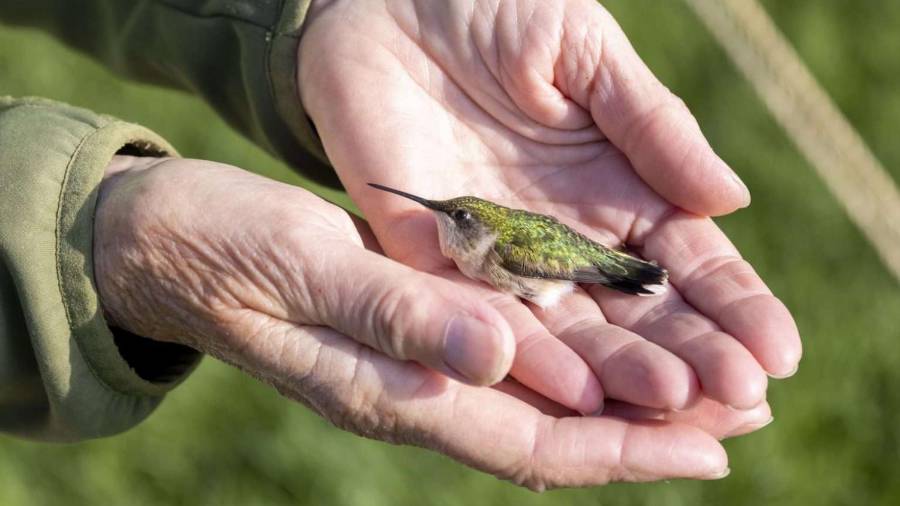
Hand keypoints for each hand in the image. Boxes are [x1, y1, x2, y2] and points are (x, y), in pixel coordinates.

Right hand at [93, 156, 754, 488]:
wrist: (170, 243)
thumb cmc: (226, 250)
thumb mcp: (307, 268)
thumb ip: (399, 317)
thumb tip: (500, 360)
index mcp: (396, 391)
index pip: (532, 442)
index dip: (624, 451)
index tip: (711, 447)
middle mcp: (417, 391)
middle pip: (552, 433)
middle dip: (647, 434)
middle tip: (741, 414)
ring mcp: (416, 364)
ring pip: (540, 399)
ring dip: (621, 398)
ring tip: (700, 381)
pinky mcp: (414, 328)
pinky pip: (511, 360)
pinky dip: (572, 358)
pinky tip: (607, 340)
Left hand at [297, 0, 801, 414]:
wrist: (388, 1)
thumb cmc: (496, 9)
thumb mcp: (587, 53)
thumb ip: (652, 125)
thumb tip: (731, 200)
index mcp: (616, 188)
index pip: (684, 262)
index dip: (732, 305)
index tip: (777, 351)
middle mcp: (566, 237)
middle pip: (636, 313)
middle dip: (690, 354)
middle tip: (743, 398)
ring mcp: (505, 255)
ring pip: (571, 331)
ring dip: (622, 371)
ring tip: (675, 403)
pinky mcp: (440, 258)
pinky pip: (486, 317)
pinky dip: (530, 357)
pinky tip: (578, 392)